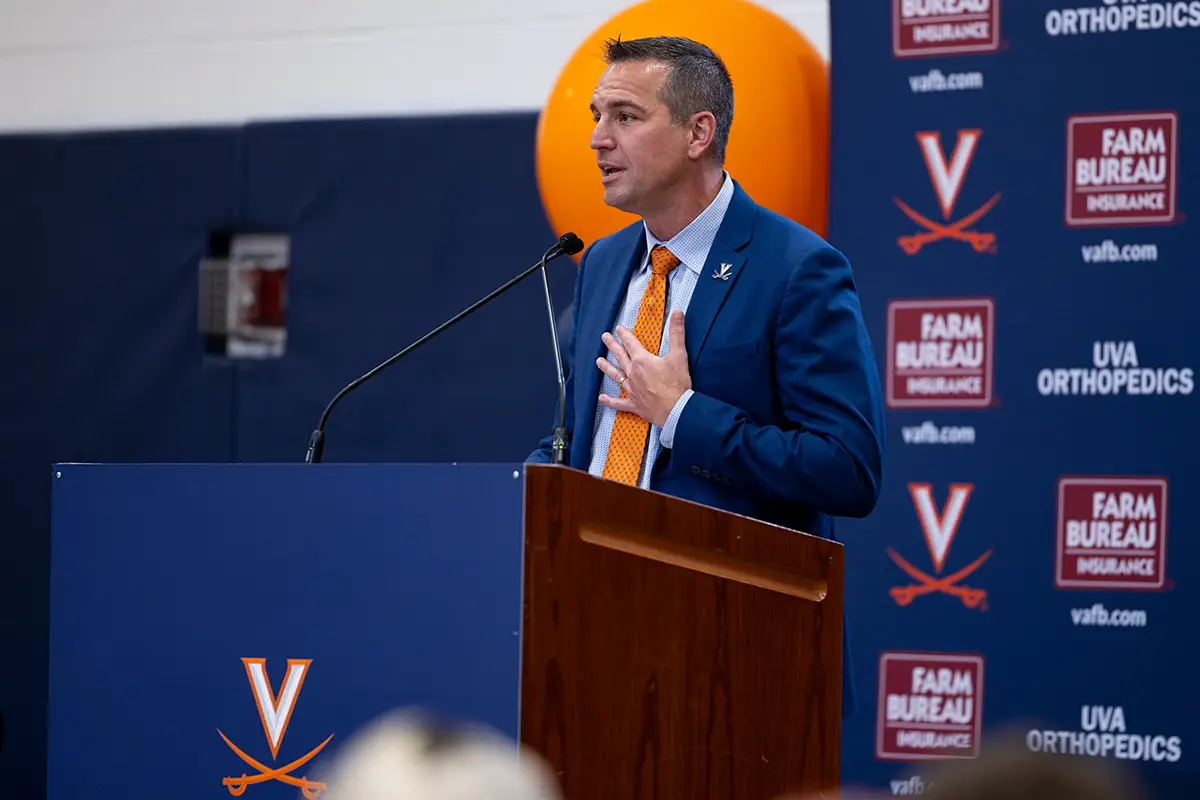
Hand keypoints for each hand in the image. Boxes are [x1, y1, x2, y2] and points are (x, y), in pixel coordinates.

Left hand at [597, 310, 690, 427]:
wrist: (676, 409)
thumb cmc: (677, 384)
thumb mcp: (679, 355)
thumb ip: (677, 333)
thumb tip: (678, 313)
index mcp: (642, 360)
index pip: (631, 343)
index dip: (624, 334)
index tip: (618, 329)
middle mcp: (633, 373)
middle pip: (620, 356)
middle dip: (612, 345)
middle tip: (604, 337)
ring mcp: (632, 389)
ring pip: (615, 376)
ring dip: (606, 368)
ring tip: (598, 361)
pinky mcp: (634, 404)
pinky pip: (618, 402)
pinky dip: (609, 401)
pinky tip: (602, 398)